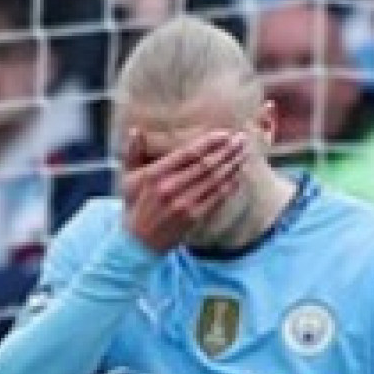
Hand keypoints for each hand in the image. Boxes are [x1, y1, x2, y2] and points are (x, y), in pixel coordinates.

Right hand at [119, 127, 249, 253]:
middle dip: (228, 150)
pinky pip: (217, 197)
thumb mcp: (128, 179)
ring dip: (233, 165)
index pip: (189, 152)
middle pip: (207, 164)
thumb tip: (135, 130)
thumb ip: (132, 152)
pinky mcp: (193, 218)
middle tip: (242, 139)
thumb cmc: (134, 208)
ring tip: (245, 153)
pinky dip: (230, 185)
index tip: (226, 134)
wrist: (138, 243)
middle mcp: (170, 187)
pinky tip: (239, 175)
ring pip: (215, 179)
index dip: (210, 142)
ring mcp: (184, 204)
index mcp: (155, 174)